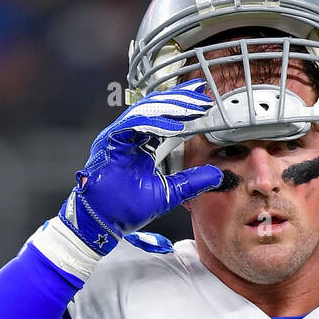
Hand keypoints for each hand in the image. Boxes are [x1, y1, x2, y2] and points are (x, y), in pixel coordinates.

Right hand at [59, 80, 222, 254]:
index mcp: (142, 146)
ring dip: (171, 108)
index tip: (203, 102)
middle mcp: (129, 137)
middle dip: (180, 101)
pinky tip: (175, 124)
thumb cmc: (125, 209)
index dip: (183, 109)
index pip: (165, 120)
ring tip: (193, 107)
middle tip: (202, 95)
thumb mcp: (168, 193)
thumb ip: (191, 182)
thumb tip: (216, 175)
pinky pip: (134, 124)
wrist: (101, 222)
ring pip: (146, 112)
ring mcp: (118, 137)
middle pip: (156, 110)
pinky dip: (155, 123)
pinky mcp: (110, 141)